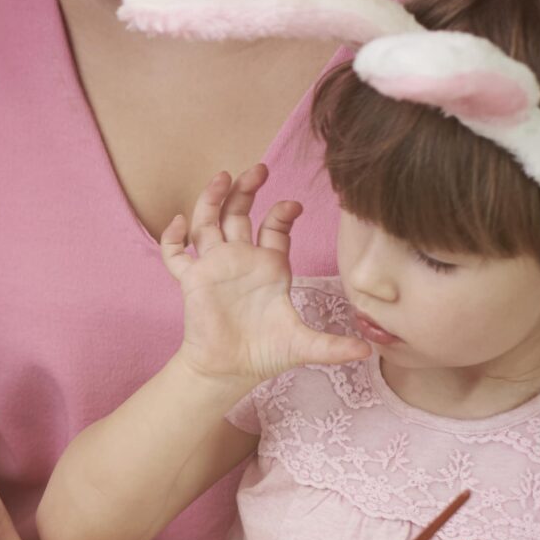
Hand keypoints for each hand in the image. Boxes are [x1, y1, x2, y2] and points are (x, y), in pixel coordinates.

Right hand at [160, 165, 369, 382]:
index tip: (293, 205)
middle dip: (247, 191)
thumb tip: (367, 350)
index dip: (282, 213)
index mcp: (269, 267)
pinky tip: (177, 222)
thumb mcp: (303, 346)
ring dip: (212, 200)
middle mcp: (241, 260)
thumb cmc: (264, 353)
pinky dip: (172, 238)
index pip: (274, 229)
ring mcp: (214, 267)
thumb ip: (331, 345)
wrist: (229, 370)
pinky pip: (175, 255)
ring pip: (207, 224)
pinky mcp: (191, 280)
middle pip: (239, 214)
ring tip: (221, 178)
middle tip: (258, 170)